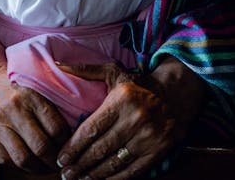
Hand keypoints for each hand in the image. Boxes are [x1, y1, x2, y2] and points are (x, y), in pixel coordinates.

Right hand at [0, 64, 69, 171]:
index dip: (65, 144)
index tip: (68, 148)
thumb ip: (50, 106)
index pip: (56, 128)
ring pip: (22, 158)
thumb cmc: (16, 85)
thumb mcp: (35, 87)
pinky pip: (4, 159)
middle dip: (53, 161)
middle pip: (41, 146)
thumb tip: (71, 131)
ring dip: (37, 168)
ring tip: (43, 167)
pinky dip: (18, 166)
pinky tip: (26, 163)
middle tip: (58, 164)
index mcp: (32, 95)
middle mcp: (14, 109)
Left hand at [55, 57, 206, 179]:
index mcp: (122, 99)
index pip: (91, 129)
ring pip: (114, 163)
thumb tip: (58, 65)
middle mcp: (135, 119)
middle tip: (66, 173)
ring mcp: (148, 137)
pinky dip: (115, 178)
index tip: (61, 158)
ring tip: (80, 179)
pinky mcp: (158, 151)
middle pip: (100, 149)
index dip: (73, 147)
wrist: (175, 94)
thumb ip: (86, 70)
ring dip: (94, 174)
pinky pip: (132, 171)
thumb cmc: (138, 84)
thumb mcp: (114, 72)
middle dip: (80, 164)